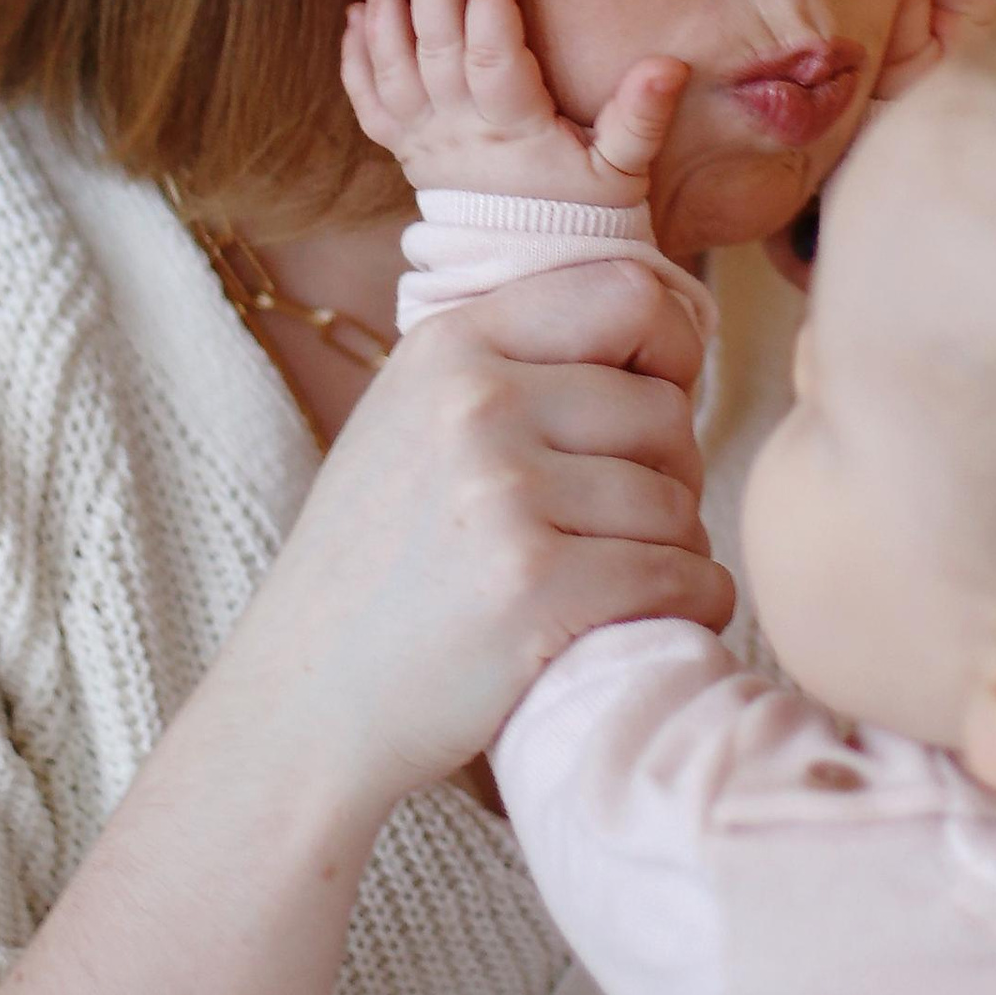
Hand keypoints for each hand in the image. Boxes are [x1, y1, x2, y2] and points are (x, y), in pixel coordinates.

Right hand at [226, 253, 736, 806]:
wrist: (304, 702)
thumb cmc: (379, 565)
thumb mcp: (414, 421)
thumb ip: (516, 364)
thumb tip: (668, 332)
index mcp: (450, 345)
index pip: (629, 293)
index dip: (669, 350)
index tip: (654, 404)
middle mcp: (477, 404)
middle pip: (666, 412)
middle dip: (666, 475)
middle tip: (612, 527)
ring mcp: (504, 494)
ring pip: (680, 504)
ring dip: (673, 552)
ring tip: (610, 580)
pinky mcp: (536, 587)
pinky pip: (686, 577)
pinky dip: (692, 606)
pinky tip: (643, 621)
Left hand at [341, 0, 688, 209]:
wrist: (530, 269)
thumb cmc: (585, 212)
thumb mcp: (623, 171)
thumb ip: (641, 118)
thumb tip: (667, 64)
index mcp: (511, 132)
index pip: (495, 56)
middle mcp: (456, 133)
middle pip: (435, 47)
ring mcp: (422, 142)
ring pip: (391, 66)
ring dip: (384, 4)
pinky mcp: (403, 150)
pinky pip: (367, 102)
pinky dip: (356, 57)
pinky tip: (356, 11)